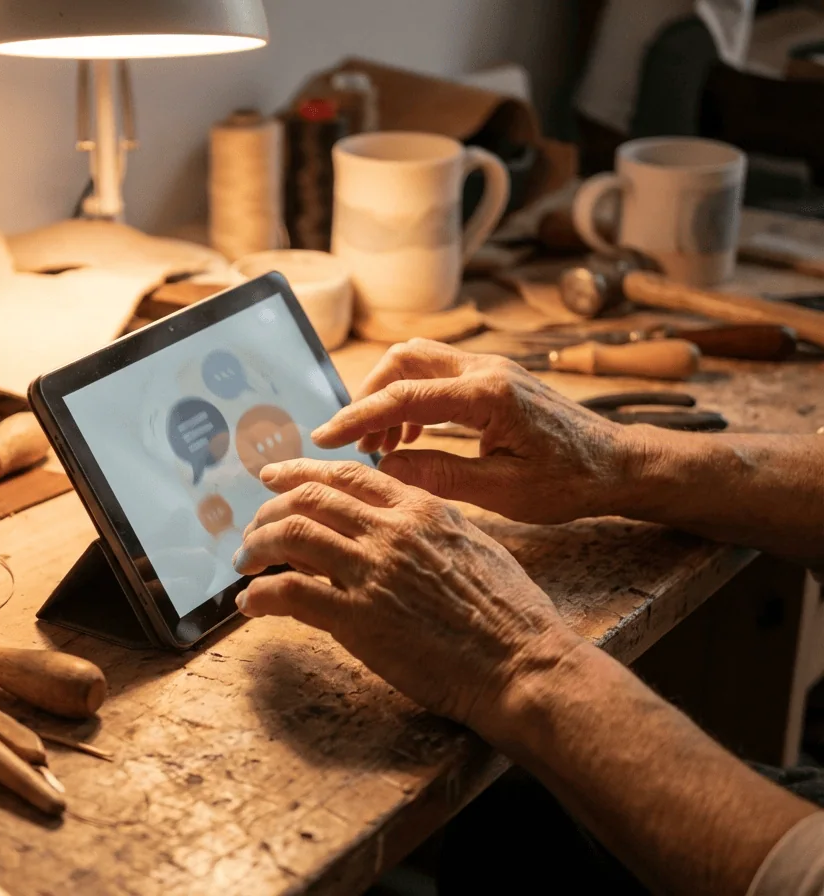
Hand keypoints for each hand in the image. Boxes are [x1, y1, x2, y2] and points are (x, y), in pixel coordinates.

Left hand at [234, 459, 580, 736]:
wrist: (523, 664)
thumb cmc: (509, 613)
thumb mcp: (471, 545)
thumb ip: (426, 526)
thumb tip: (392, 522)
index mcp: (421, 508)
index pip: (346, 474)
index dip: (301, 471)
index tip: (273, 477)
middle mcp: (392, 530)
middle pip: (309, 497)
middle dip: (269, 508)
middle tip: (251, 528)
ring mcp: (373, 572)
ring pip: (291, 534)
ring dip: (257, 546)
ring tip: (245, 562)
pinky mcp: (359, 619)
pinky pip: (291, 593)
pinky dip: (261, 595)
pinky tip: (250, 605)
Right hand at [311, 339, 644, 524]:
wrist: (621, 464)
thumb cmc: (573, 482)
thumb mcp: (505, 492)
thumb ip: (441, 476)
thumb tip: (386, 468)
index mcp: (487, 396)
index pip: (403, 397)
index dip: (357, 417)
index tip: (324, 437)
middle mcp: (486, 370)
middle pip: (403, 359)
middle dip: (368, 397)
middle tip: (355, 444)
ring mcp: (491, 368)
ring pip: (418, 360)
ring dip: (389, 396)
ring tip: (381, 447)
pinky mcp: (495, 378)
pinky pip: (438, 374)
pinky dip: (412, 399)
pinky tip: (412, 440)